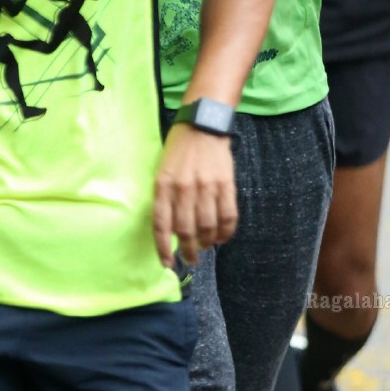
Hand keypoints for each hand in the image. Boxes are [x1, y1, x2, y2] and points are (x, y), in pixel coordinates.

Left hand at [153, 127, 236, 267]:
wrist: (202, 125)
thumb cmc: (179, 151)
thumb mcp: (162, 173)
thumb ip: (165, 199)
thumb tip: (172, 231)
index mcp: (163, 186)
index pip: (161, 225)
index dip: (163, 248)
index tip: (168, 265)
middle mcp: (183, 188)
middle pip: (186, 230)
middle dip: (188, 251)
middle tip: (191, 259)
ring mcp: (206, 186)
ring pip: (207, 227)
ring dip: (207, 242)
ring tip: (206, 246)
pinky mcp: (225, 184)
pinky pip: (228, 215)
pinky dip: (226, 231)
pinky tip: (222, 237)